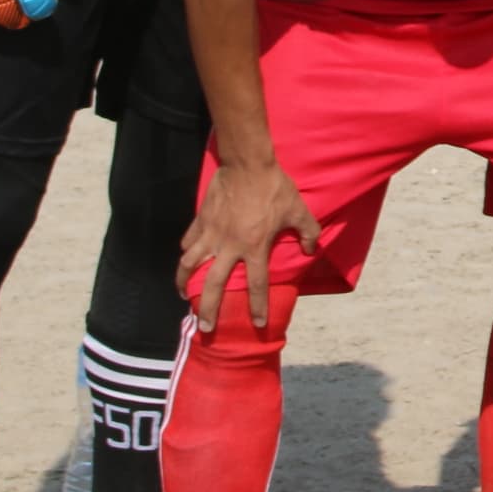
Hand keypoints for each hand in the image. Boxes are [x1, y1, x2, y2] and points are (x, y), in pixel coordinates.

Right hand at [178, 160, 318, 333]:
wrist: (248, 164)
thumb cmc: (275, 188)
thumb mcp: (299, 210)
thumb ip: (308, 232)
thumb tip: (310, 250)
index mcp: (254, 247)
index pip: (256, 284)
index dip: (257, 306)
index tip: (257, 323)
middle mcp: (228, 246)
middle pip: (214, 286)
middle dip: (209, 309)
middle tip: (206, 327)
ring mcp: (211, 234)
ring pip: (189, 265)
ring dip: (184, 282)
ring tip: (182, 293)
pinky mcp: (200, 220)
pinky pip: (188, 241)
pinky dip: (185, 252)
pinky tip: (185, 258)